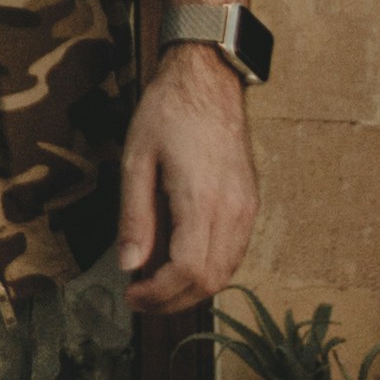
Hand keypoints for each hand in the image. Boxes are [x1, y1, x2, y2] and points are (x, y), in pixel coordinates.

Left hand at [117, 45, 257, 316]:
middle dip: (172, 300)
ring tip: (156, 284)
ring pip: (226, 272)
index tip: (131, 295)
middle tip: (139, 297)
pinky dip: (209, 269)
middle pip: (210, 281)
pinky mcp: (250, 203)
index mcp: (202, 199)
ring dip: (191, 289)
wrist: (208, 80)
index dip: (159, 295)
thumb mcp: (136, 161)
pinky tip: (180, 262)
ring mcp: (247, 208)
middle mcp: (232, 210)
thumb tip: (130, 266)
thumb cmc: (168, 112)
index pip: (188, 271)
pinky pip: (234, 253)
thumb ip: (135, 218)